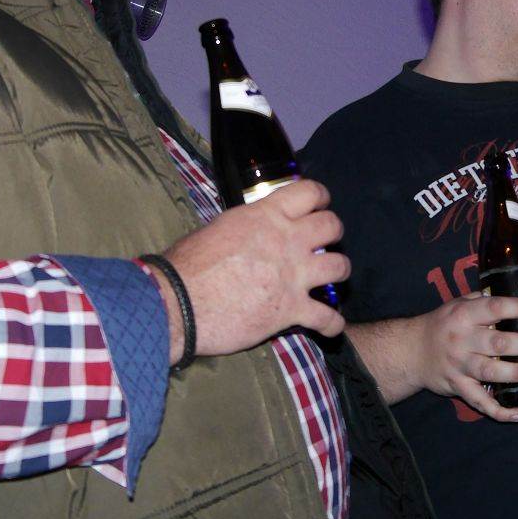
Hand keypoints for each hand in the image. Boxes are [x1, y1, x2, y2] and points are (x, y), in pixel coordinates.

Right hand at [157, 179, 347, 360]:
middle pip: (331, 226)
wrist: (178, 303)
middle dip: (333, 232)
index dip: (321, 197)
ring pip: (339, 267)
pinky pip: (327, 318)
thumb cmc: (188, 264)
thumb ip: (245, 226)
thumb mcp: (219, 227)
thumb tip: (251, 231)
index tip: (320, 205)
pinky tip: (331, 326)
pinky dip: (332, 324)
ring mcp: (292, 276)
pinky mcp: (290, 310)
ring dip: (338, 272)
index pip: (310, 192)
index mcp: (266, 216)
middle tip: (325, 242)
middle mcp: (286, 241)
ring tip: (330, 279)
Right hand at [412, 292, 517, 422]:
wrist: (411, 350)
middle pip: (498, 343)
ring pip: (491, 372)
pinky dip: (498, 411)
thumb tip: (515, 294)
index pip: (494, 308)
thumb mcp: (457, 304)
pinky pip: (479, 402)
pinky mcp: (457, 386)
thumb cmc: (441, 324)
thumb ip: (482, 301)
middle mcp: (462, 340)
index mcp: (464, 315)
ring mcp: (459, 365)